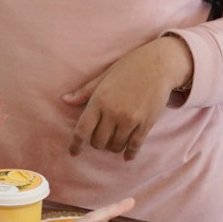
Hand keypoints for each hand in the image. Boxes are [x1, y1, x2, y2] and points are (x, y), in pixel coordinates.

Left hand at [64, 36, 192, 159]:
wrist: (158, 65)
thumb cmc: (128, 68)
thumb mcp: (103, 77)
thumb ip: (84, 92)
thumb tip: (64, 100)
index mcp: (99, 100)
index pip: (82, 130)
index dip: (76, 144)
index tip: (73, 153)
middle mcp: (113, 112)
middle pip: (99, 141)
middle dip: (97, 143)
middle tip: (101, 136)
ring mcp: (130, 119)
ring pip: (116, 146)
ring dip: (113, 146)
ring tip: (115, 140)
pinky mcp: (146, 124)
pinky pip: (135, 146)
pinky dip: (130, 153)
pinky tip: (127, 156)